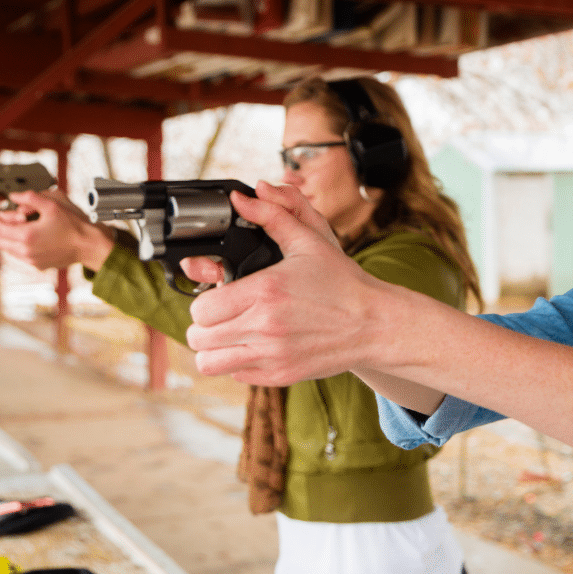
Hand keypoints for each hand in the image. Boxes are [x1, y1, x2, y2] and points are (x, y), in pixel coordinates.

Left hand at [0, 190, 114, 271]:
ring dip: (12, 239)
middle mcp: (26, 251)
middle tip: (13, 221)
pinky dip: (23, 247)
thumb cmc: (74, 226)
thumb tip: (14, 196)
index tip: (1, 213)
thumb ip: (29, 197)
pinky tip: (36, 239)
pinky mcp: (39, 265)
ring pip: (9, 250)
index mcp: (26, 235)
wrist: (88, 245)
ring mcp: (32, 260)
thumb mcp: (52, 205)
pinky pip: (22, 257)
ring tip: (25, 229)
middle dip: (2, 230)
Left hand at [185, 181, 371, 385]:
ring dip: (213, 349)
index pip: (201, 309)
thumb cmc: (342, 282)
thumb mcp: (309, 241)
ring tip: (228, 335)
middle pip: (198, 337)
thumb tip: (242, 198)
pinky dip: (237, 362)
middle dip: (204, 325)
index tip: (217, 297)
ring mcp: (272, 355)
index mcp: (264, 292)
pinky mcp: (280, 375)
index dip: (203, 302)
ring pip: (208, 363)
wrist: (374, 323)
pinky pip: (235, 375)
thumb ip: (272, 215)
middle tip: (220, 316)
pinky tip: (254, 346)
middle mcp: (264, 327)